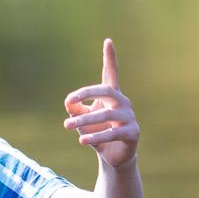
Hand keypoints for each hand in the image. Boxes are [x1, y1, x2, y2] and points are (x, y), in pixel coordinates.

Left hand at [63, 38, 139, 168]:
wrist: (112, 156)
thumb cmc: (96, 132)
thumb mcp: (82, 120)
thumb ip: (76, 109)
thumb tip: (68, 102)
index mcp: (111, 95)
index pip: (111, 73)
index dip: (110, 58)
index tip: (108, 41)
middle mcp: (122, 102)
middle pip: (106, 90)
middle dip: (86, 93)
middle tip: (70, 100)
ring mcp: (129, 116)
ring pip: (105, 114)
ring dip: (84, 120)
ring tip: (67, 125)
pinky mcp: (132, 132)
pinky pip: (113, 133)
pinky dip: (96, 136)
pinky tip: (82, 140)